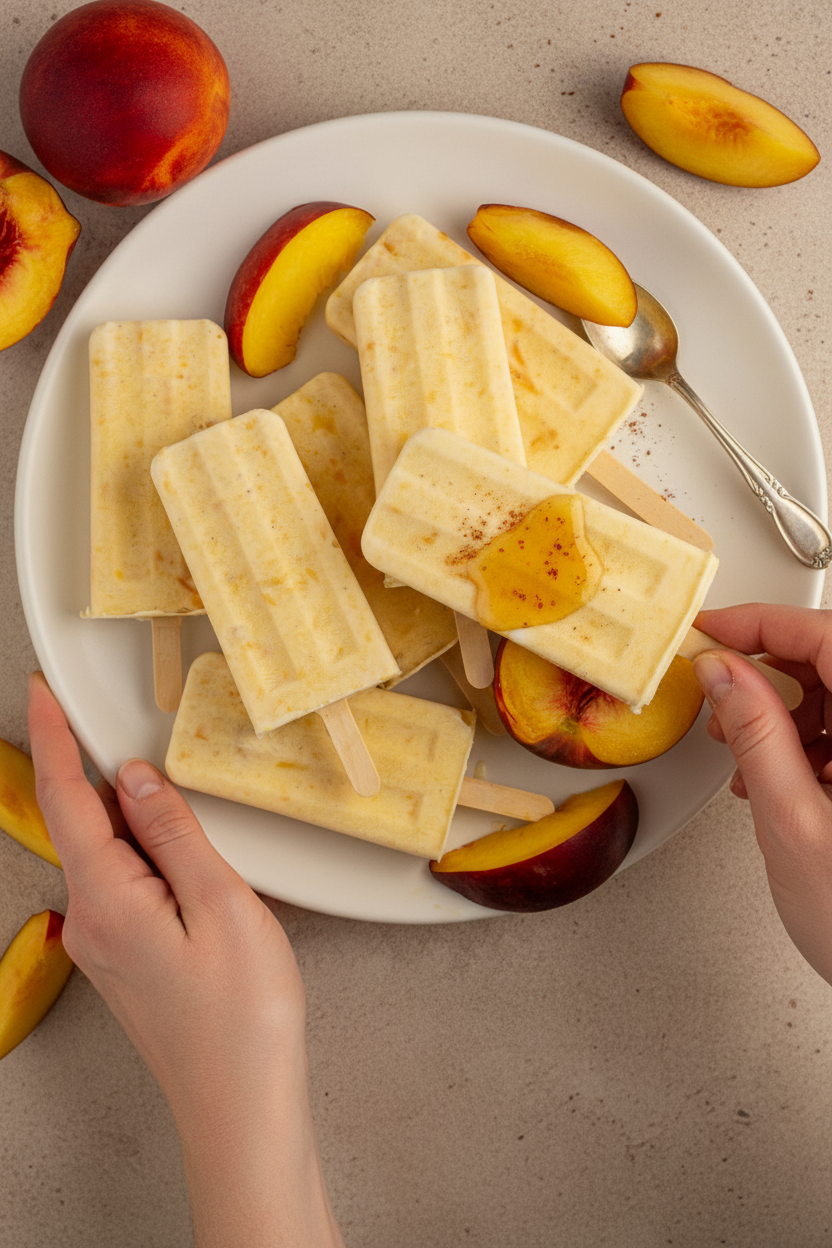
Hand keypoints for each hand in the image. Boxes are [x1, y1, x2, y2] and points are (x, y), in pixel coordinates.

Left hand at [28, 672, 343, 1247]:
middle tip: (162, 762)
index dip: (52, 738)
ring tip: (200, 846)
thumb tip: (136, 777)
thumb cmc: (242, 1017)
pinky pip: (128, 886)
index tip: (40, 692)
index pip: (66, 798)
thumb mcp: (222, 903)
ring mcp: (105, 944)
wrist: (241, 1104)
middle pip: (89, 823)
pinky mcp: (127, 958)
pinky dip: (154, 861)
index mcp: (107, 899)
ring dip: (145, 829)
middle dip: (116, 783)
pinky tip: (196, 874)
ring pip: (114, 856)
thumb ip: (173, 832)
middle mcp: (91, 921)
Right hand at [693, 605, 831, 985]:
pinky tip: (776, 775)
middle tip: (719, 699)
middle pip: (831, 659)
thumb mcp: (793, 822)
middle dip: (767, 672)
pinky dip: (803, 739)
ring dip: (782, 710)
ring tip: (745, 753)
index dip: (763, 622)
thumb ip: (757, 734)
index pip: (827, 636)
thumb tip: (724, 672)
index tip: (711, 629)